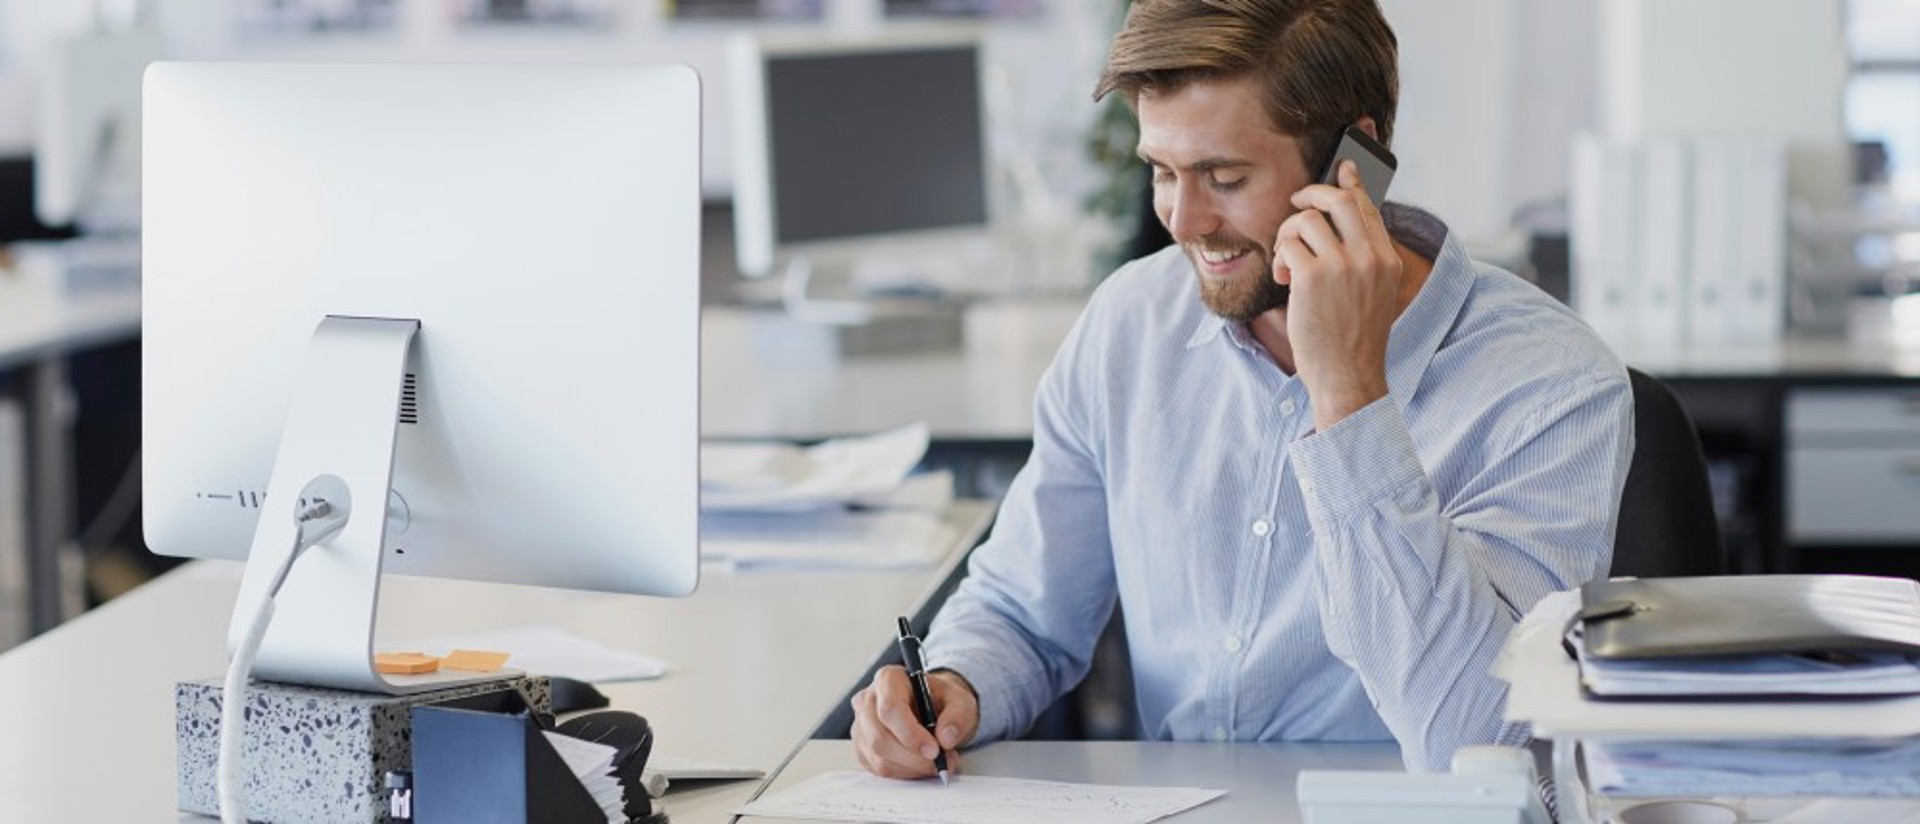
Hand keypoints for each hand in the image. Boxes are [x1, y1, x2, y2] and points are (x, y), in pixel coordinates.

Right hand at [850, 665, 978, 779]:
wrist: (934, 710)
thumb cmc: (942, 701)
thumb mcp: (960, 701)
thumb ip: (957, 716)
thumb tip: (945, 739)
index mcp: (888, 679)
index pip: (890, 709)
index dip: (910, 734)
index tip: (934, 750)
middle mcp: (868, 700)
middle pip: (880, 738)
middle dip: (914, 758)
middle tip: (941, 762)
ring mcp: (861, 726)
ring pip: (879, 759)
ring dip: (912, 769)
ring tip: (937, 763)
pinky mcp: (862, 748)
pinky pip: (879, 770)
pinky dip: (904, 774)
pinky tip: (921, 765)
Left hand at [1273, 159, 1402, 430]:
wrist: (1348, 376)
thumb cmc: (1353, 340)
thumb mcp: (1372, 294)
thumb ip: (1362, 259)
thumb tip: (1334, 225)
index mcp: (1387, 260)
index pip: (1368, 207)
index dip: (1351, 183)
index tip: (1342, 167)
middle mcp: (1369, 257)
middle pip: (1338, 199)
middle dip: (1311, 194)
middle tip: (1296, 202)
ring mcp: (1342, 265)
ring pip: (1306, 220)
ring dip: (1287, 234)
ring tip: (1286, 261)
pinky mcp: (1312, 277)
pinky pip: (1287, 245)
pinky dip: (1280, 257)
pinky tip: (1284, 278)